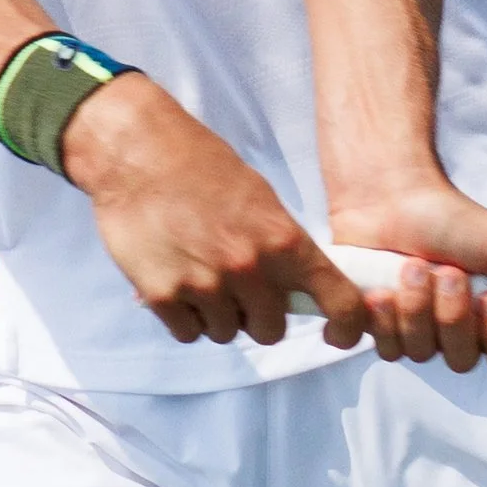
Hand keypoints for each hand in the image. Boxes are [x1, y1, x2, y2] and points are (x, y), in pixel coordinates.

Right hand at [60, 75, 368, 352]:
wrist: (138, 152)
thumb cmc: (200, 166)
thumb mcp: (260, 199)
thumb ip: (281, 247)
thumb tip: (297, 287)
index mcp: (283, 240)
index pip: (338, 300)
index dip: (348, 327)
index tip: (340, 334)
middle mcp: (249, 268)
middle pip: (271, 330)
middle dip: (257, 316)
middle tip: (238, 288)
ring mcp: (205, 285)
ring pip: (226, 333)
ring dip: (216, 315)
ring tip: (199, 274)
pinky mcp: (163, 295)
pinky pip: (188, 333)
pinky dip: (184, 317)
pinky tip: (176, 281)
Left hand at [326, 179, 486, 377]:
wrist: (394, 195)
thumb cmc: (454, 219)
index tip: (486, 297)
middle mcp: (453, 334)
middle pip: (460, 360)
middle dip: (452, 313)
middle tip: (445, 270)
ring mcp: (412, 333)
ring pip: (417, 353)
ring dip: (414, 307)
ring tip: (410, 265)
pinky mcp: (373, 326)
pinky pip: (377, 348)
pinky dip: (377, 319)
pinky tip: (378, 289)